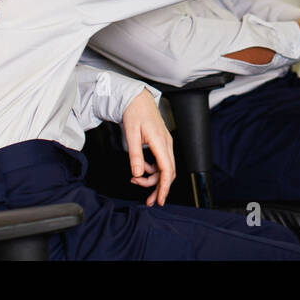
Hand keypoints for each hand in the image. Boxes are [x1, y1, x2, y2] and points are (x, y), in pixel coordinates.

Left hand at [121, 88, 175, 206]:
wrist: (138, 99)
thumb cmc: (135, 113)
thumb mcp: (131, 134)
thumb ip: (135, 156)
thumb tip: (137, 174)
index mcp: (160, 142)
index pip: (167, 170)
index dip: (164, 187)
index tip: (160, 200)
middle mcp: (166, 144)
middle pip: (168, 172)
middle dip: (159, 188)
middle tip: (148, 201)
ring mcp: (165, 144)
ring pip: (165, 168)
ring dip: (153, 179)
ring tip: (136, 180)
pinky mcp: (162, 143)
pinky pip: (161, 162)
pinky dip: (152, 170)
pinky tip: (141, 169)